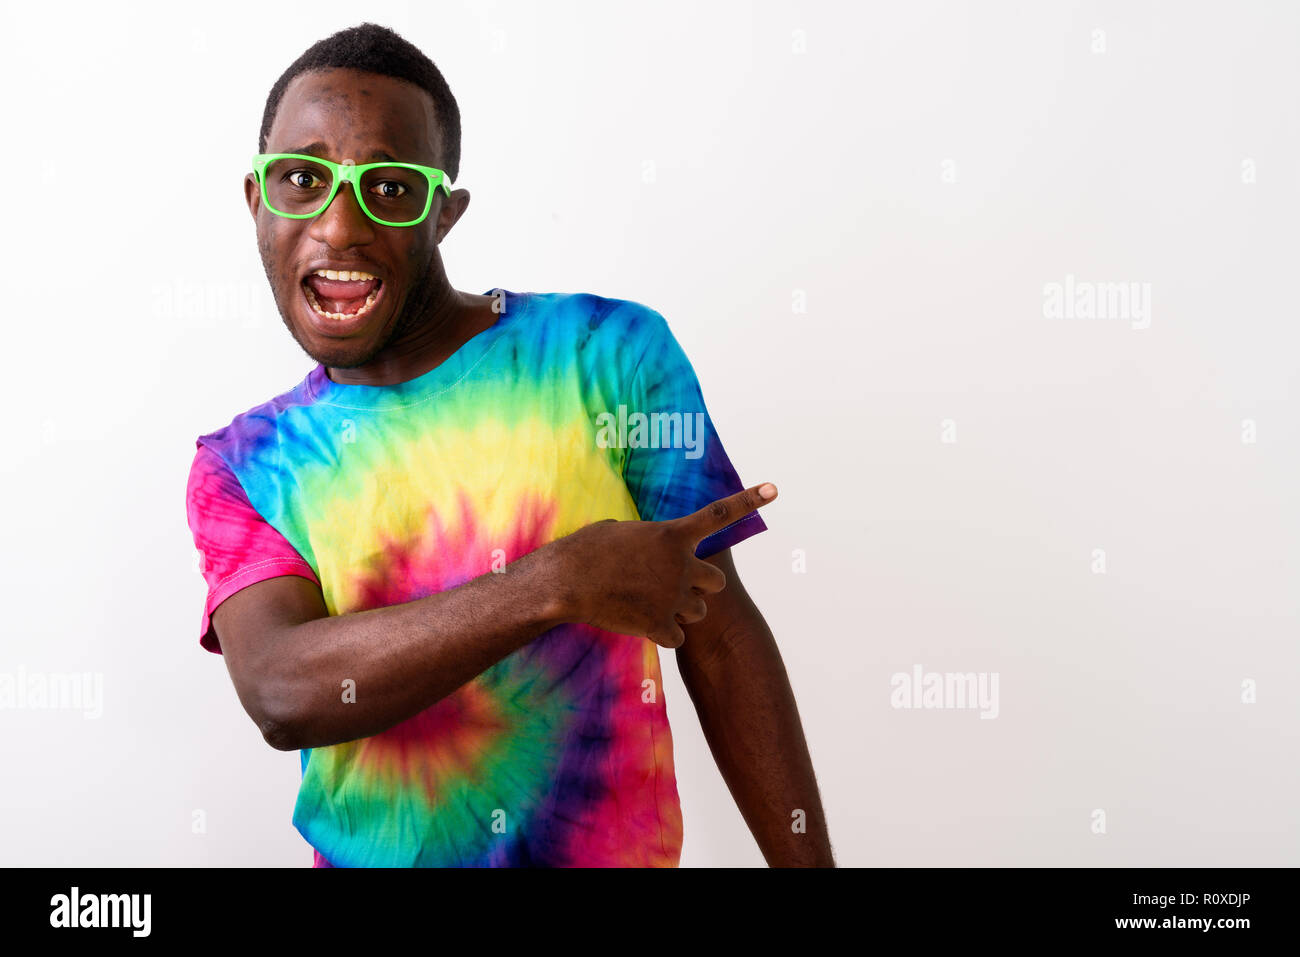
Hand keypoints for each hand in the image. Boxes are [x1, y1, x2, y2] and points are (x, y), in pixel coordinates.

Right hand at [546, 483, 777, 647]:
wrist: (565, 582)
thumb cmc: (585, 550)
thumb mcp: (621, 530)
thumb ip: (649, 538)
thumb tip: (650, 545)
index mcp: (672, 535)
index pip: (719, 514)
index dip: (748, 501)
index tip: (774, 490)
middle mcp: (680, 565)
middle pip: (716, 582)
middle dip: (700, 587)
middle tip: (673, 588)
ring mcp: (673, 596)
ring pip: (698, 612)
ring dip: (680, 612)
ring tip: (646, 605)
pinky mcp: (660, 624)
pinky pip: (678, 637)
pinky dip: (664, 635)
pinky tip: (640, 624)